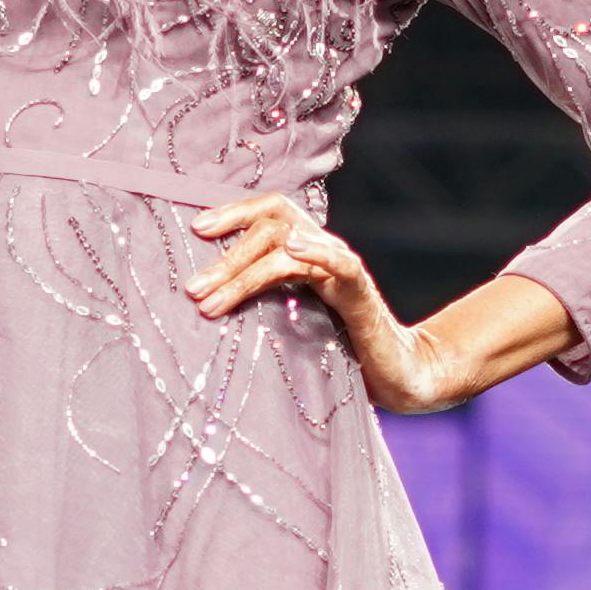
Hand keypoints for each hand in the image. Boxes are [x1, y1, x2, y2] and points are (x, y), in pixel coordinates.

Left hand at [182, 198, 568, 413]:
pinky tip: (290, 249)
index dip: (233, 212)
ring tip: (210, 301)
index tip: (194, 229)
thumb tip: (201, 306)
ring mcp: (343, 270)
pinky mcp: (362, 295)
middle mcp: (323, 253)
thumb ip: (259, 307)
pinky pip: (342, 263)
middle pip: (272, 225)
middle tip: (192, 288)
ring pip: (290, 247)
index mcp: (305, 254)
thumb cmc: (341, 354)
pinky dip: (316, 250)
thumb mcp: (289, 325)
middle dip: (226, 256)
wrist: (398, 376)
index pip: (269, 212)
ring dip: (244, 271)